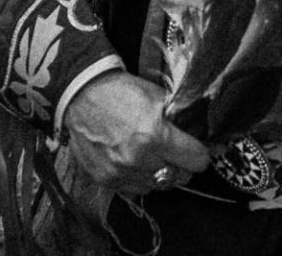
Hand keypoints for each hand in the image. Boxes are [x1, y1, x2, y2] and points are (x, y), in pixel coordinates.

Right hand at [57, 71, 210, 199]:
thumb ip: (179, 120)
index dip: (200, 153)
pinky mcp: (105, 180)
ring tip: (153, 155)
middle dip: (182, 164)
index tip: (197, 149)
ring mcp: (120, 172)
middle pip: (180, 177)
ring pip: (159, 186)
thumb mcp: (158, 97)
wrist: (82, 95)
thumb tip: (200, 136)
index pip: (196, 160)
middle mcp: (138, 159)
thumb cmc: (121, 91)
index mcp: (155, 135)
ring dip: (160, 173)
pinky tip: (135, 162)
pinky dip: (140, 179)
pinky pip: (135, 190)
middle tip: (175, 152)